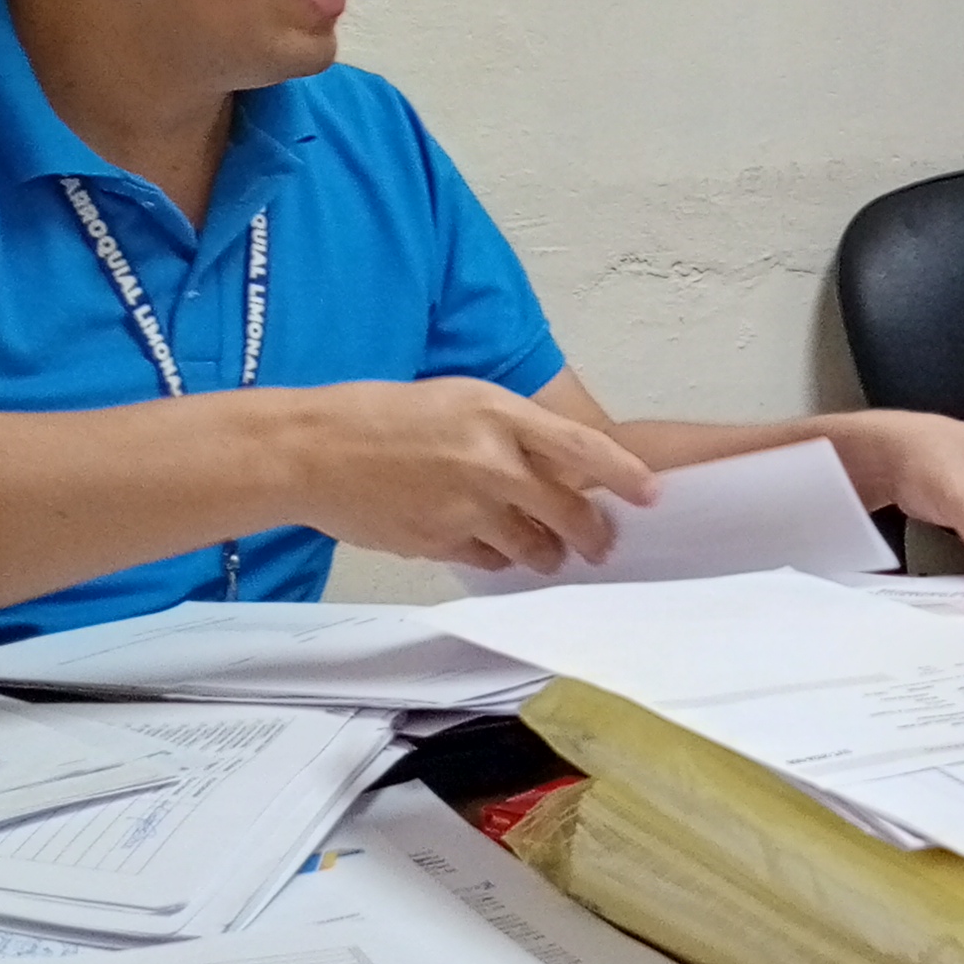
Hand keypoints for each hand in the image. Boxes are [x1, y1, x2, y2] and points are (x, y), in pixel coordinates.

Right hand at [293, 379, 661, 573]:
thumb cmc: (382, 416)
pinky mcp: (439, 543)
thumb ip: (511, 432)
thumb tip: (558, 469)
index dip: (624, 475)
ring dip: (546, 553)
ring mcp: (464, 507)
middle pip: (569, 512)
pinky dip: (497, 558)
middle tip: (600, 543)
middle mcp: (489, 462)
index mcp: (497, 413)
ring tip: (545, 549)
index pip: (581, 449)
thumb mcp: (459, 400)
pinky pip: (491, 562)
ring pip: (534, 548)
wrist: (313, 449)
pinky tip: (484, 543)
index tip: (651, 493)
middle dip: (593, 535)